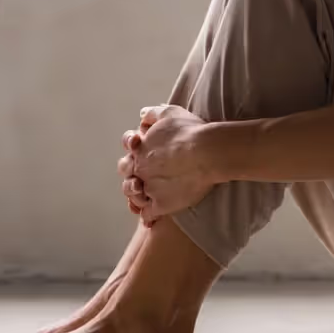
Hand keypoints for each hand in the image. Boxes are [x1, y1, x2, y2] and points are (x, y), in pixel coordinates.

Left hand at [117, 105, 215, 224]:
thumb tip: (142, 115)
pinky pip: (147, 214)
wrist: (205, 152)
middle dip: (133, 174)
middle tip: (145, 174)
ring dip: (137, 196)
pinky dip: (147, 217)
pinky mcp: (161, 205)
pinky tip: (151, 220)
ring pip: (134, 196)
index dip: (135, 152)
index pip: (128, 152)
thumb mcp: (169, 112)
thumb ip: (153, 113)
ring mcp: (149, 189)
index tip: (146, 153)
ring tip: (148, 196)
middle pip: (127, 175)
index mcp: (140, 149)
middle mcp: (140, 169)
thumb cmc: (189, 130)